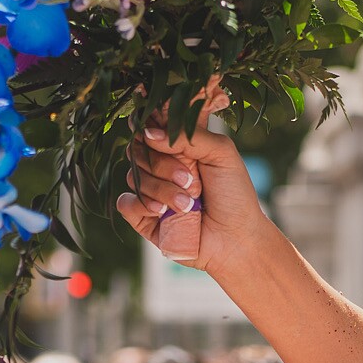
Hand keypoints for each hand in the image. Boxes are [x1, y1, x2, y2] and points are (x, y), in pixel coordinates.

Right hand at [115, 88, 269, 274]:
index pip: (152, 125)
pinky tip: (162, 211)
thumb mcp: (220, 153)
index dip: (152, 127)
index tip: (161, 134)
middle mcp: (161, 165)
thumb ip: (188, 135)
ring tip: (189, 204)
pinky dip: (142, 204)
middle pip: (138, 149)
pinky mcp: (143, 216)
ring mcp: (151, 190)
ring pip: (133, 176)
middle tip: (191, 180)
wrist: (236, 238)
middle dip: (163, 164)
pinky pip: (126, 203)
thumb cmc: (234, 194)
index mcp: (178, 145)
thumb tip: (149, 132)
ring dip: (162, 189)